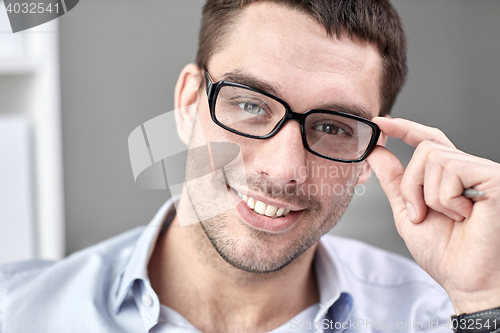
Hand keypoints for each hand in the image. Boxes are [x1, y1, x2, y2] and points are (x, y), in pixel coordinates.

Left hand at [367, 117, 499, 313]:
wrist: (466, 280)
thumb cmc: (444, 253)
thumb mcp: (407, 212)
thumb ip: (394, 182)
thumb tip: (376, 153)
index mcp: (450, 177)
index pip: (428, 140)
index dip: (405, 128)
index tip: (380, 122)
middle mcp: (468, 169)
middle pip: (425, 150)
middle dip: (411, 186)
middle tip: (422, 214)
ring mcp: (482, 172)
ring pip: (433, 158)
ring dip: (428, 195)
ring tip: (450, 218)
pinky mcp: (493, 176)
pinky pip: (451, 169)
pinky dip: (446, 199)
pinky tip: (465, 215)